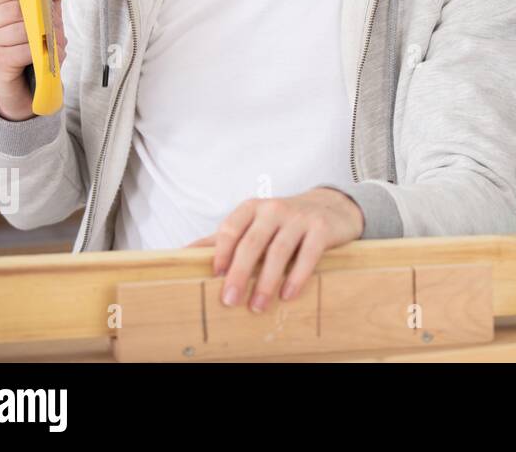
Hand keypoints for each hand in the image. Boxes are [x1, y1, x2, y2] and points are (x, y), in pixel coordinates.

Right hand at [0, 0, 66, 121]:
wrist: (26, 87)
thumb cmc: (31, 48)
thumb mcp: (44, 19)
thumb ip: (50, 0)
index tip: (47, 1)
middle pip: (17, 9)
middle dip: (43, 18)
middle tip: (56, 29)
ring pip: (23, 30)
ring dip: (47, 37)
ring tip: (55, 44)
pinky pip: (24, 50)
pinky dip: (42, 53)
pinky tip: (47, 57)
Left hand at [187, 188, 364, 311]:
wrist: (331, 208)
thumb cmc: (284, 222)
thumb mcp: (254, 224)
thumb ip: (224, 238)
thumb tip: (184, 253)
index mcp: (253, 208)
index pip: (232, 227)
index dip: (222, 251)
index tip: (215, 275)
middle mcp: (275, 209)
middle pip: (253, 242)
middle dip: (240, 272)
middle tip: (230, 300)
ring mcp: (300, 217)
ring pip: (279, 251)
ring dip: (266, 281)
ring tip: (258, 306)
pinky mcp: (321, 228)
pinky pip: (308, 254)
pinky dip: (296, 276)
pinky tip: (287, 294)